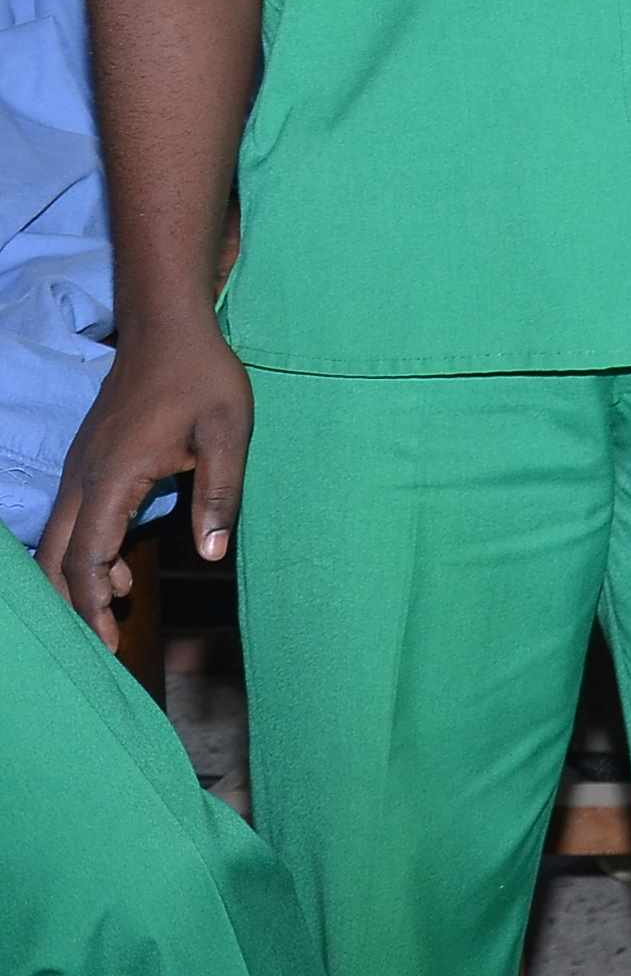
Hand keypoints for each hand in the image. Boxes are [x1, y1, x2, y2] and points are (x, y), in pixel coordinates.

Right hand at [38, 322, 249, 643]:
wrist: (167, 329)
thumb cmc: (202, 378)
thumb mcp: (227, 433)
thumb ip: (220, 494)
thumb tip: (212, 554)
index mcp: (112, 478)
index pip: (86, 557)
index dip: (92, 606)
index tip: (108, 645)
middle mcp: (82, 478)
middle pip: (58, 557)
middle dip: (75, 605)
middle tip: (103, 646)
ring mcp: (80, 469)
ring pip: (59, 540)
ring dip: (78, 581)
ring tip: (114, 615)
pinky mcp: (89, 463)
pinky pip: (74, 520)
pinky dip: (86, 554)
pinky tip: (120, 571)